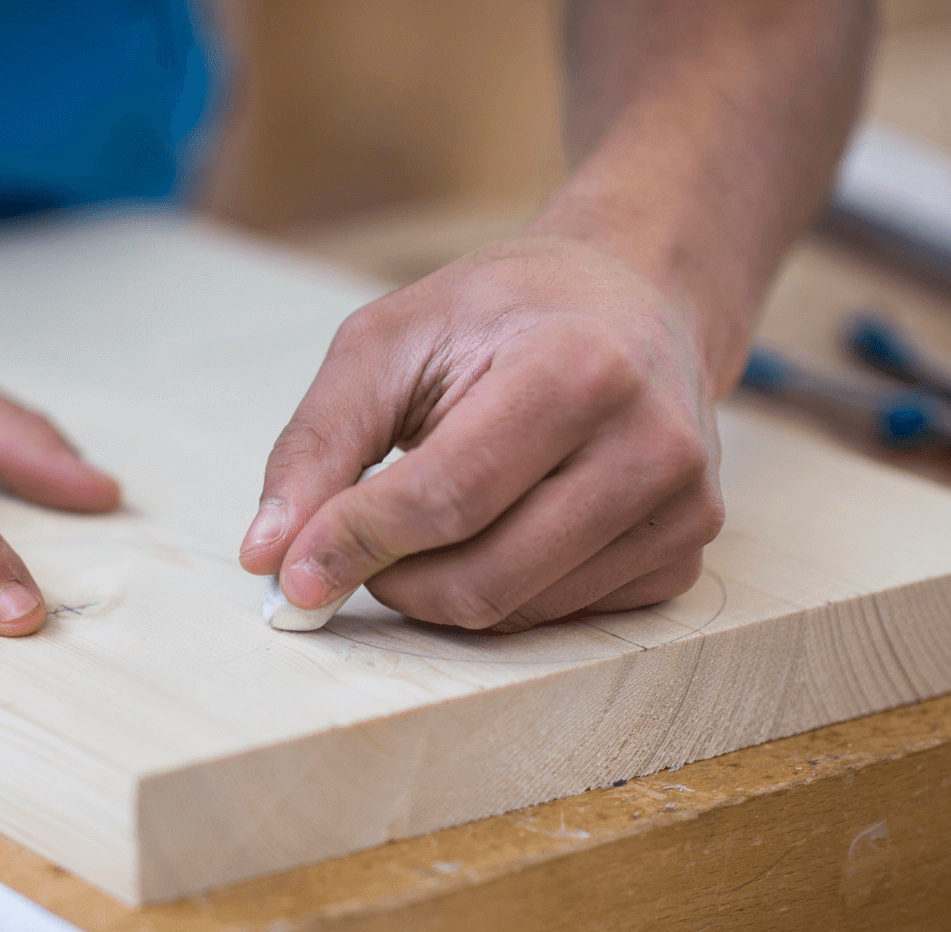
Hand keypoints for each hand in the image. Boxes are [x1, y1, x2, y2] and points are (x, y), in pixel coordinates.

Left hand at [239, 235, 725, 633]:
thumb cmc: (499, 314)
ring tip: (425, 518)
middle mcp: (651, 445)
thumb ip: (318, 443)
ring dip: (436, 589)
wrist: (633, 295)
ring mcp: (683, 508)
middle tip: (351, 546)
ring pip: (514, 611)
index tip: (288, 573)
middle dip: (390, 579)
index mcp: (578, 370)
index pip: (445, 499)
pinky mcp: (685, 553)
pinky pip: (558, 618)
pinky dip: (498, 591)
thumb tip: (265, 554)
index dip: (354, 544)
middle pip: (481, 577)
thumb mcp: (388, 341)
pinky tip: (499, 524)